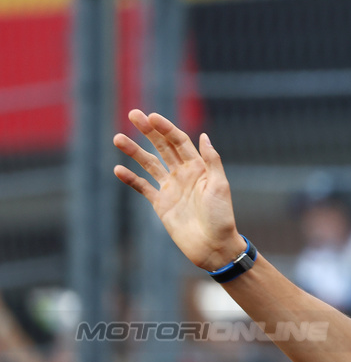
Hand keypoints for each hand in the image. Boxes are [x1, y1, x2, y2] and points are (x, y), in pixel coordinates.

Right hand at [113, 110, 243, 270]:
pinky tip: (118, 169)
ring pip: (149, 164)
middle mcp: (183, 174)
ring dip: (134, 151)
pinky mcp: (161, 204)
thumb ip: (212, 161)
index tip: (151, 116)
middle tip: (133, 114)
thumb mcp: (220, 186)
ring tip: (118, 138)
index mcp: (199, 168)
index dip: (166, 128)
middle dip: (148, 131)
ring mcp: (171, 188)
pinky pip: (143, 187)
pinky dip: (131, 178)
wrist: (213, 247)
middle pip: (162, 147)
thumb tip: (203, 135)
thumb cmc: (221, 217)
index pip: (179, 141)